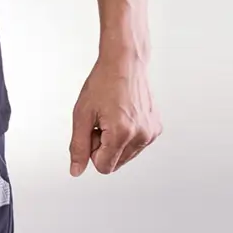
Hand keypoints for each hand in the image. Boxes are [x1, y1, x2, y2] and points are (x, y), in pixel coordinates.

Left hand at [69, 52, 161, 175]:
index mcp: (122, 133)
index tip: (93, 129)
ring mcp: (151, 132)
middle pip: (115, 163)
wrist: (124, 61)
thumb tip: (76, 171)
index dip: (92, 150)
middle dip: (104, 146)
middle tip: (101, 120)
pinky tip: (124, 113)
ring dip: (116, 141)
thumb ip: (78, 145)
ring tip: (112, 115)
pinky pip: (137, 144)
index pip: (103, 167)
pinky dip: (128, 134)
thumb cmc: (102, 82)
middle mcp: (141, 135)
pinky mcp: (156, 127)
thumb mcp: (82, 113)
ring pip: (126, 155)